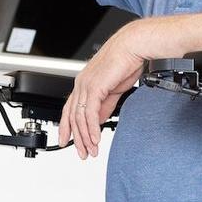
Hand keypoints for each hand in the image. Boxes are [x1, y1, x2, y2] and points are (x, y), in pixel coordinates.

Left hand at [58, 26, 150, 159]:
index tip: (68, 141)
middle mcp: (81, 84)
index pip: (70, 109)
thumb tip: (98, 120)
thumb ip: (104, 106)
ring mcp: (86, 85)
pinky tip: (96, 139)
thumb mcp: (112, 91)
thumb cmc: (126, 62)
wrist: (134, 47)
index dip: (67, 127)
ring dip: (86, 137)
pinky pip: (90, 113)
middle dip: (77, 139)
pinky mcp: (94, 87)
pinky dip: (92, 129)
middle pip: (73, 117)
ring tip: (92, 150)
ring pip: (80, 118)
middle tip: (83, 154)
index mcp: (84, 83)